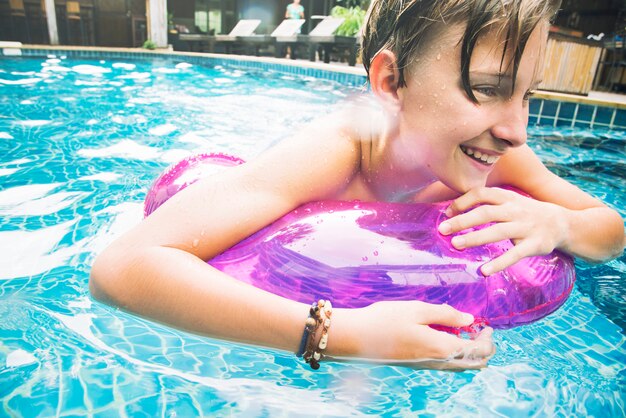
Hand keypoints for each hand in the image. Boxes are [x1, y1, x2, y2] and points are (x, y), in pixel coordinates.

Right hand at [334, 301, 494, 369]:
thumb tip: (469, 320)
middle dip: (483, 349)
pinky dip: (455, 353)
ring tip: (464, 331)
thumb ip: (446, 314)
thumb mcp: (417, 309)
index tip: (486, 324)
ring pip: (460, 366)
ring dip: (469, 352)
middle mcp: (437, 362)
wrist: (356, 338)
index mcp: (441, 348)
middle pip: (473, 364)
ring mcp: (426, 366)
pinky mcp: (416, 364)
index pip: (477, 351)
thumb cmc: (385, 320)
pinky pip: (446, 364)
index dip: (488, 339)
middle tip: (481, 330)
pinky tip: (444, 335)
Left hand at [438, 187, 567, 274]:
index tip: (446, 212)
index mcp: (507, 198)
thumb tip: (452, 209)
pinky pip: (515, 254)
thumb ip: (487, 203)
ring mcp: (525, 227)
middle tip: (442, 229)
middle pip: (486, 213)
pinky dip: (499, 263)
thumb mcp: (509, 201)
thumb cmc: (526, 212)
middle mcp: (515, 210)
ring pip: (497, 231)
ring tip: (455, 244)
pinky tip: (483, 271)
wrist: (563, 223)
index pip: (482, 193)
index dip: (463, 201)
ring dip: (475, 238)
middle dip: (462, 220)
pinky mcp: (534, 245)